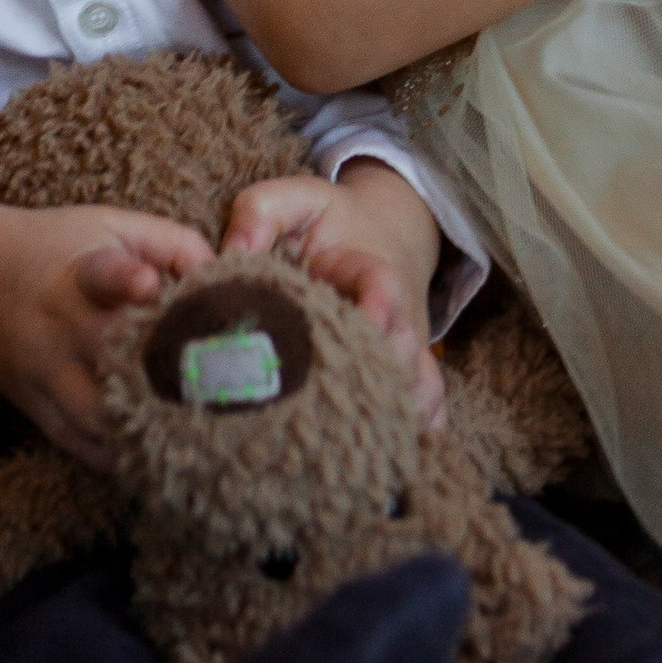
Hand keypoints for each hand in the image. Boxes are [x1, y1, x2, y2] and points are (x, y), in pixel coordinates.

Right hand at [0, 197, 213, 471]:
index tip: (149, 284)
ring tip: (201, 442)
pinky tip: (159, 462)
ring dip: (149, 431)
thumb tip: (226, 281)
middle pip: (114, 361)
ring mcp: (44, 374)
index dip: (127, 280)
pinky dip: (120, 459)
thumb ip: (174, 243)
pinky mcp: (34, 407)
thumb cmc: (58, 245)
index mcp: (80, 273)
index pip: (103, 275)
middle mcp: (59, 326)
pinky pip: (81, 447)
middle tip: (225, 395)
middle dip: (169, 379)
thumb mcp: (112, 224)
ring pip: (100, 419)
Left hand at [221, 162, 444, 431]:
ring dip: (397, 412)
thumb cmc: (323, 225)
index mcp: (367, 269)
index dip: (380, 304)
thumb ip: (261, 212)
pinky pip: (428, 414)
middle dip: (379, 374)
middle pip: (404, 350)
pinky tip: (384, 461)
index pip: (383, 284)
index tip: (369, 320)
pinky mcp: (406, 379)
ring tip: (354, 439)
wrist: (375, 236)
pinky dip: (415, 435)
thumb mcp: (292, 200)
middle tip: (338, 399)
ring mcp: (406, 351)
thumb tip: (233, 253)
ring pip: (421, 389)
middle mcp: (397, 316)